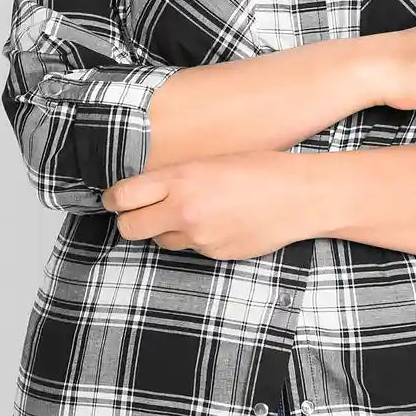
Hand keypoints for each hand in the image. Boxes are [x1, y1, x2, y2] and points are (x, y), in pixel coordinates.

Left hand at [99, 149, 307, 259]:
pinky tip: (220, 222)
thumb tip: (145, 190)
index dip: (113, 200)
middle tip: (143, 211)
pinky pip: (191, 249)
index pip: (121, 198)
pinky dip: (196, 239)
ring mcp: (199, 237)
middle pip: (129, 227)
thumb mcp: (211, 161)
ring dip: (166, 230)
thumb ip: (175, 177)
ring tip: (194, 212)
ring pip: (160, 241)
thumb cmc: (261, 168)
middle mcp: (184, 211)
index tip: (116, 199)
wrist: (302, 196)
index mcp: (181, 179)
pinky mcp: (215, 254)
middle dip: (131, 220)